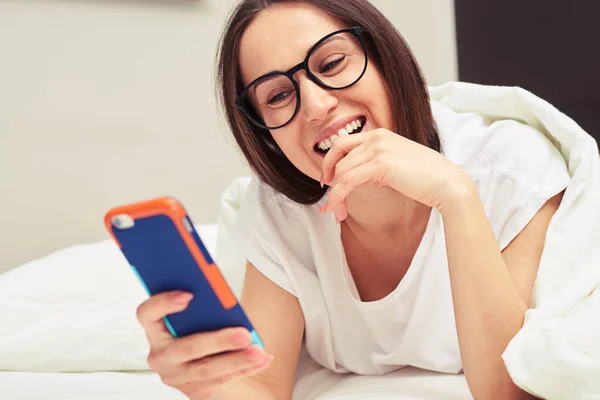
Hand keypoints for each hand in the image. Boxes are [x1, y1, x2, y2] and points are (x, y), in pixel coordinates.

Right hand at [136, 291, 273, 399]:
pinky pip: (221, 380)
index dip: (163, 303)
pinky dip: (245, 368)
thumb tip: (223, 297)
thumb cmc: (199, 326)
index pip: (146, 313)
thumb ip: (201, 305)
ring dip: (237, 360)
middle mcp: (160, 355)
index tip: (189, 295)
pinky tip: (262, 358)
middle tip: (245, 334)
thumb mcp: (196, 314)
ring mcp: (175, 375)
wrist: (204, 361)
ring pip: (207, 369)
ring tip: (258, 350)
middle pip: (187, 347)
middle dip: (219, 341)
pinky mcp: (193, 390)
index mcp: (154, 328)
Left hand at [319, 128, 470, 220]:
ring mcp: (377, 149)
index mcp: (380, 134)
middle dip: (327, 177)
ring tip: (335, 213)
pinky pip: (347, 181)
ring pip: (341, 172)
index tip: (328, 180)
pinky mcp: (379, 164)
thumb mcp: (398, 165)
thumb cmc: (427, 179)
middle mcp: (376, 137)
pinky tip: (337, 210)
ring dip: (334, 195)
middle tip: (326, 196)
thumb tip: (367, 178)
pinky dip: (337, 197)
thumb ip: (381, 166)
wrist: (447, 184)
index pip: (344, 143)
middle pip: (337, 155)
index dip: (331, 161)